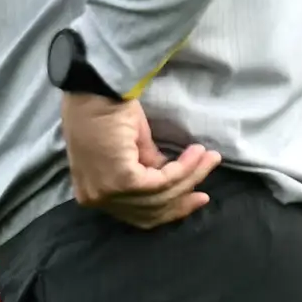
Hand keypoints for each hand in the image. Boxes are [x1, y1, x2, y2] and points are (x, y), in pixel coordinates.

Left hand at [62, 90, 217, 226]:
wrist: (95, 87)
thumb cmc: (107, 110)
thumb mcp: (131, 148)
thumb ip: (147, 170)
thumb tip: (170, 180)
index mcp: (91, 194)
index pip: (137, 213)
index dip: (169, 209)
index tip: (196, 196)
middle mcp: (95, 199)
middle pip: (150, 211)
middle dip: (184, 196)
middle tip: (207, 189)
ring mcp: (107, 193)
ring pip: (160, 196)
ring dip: (190, 177)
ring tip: (210, 157)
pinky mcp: (123, 181)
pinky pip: (163, 182)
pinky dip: (184, 169)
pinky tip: (196, 153)